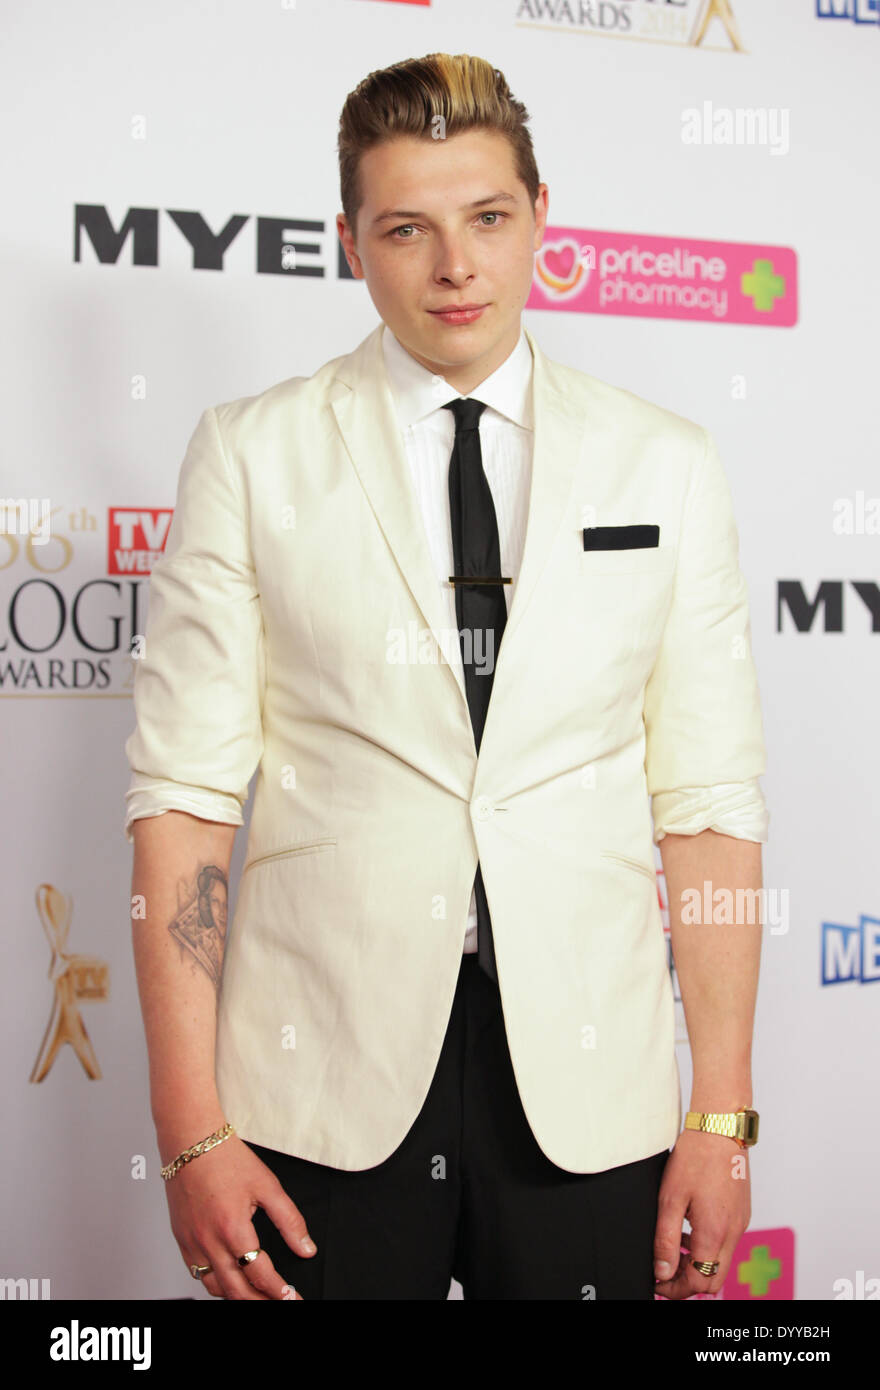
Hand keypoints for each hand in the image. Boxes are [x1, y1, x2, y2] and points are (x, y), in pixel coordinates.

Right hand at [164, 1136, 316, 1298]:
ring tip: (256, 1296)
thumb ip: (290, 1220)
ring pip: (214, 1287)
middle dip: (260, 1302)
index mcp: (232, 1228)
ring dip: (237, 1297)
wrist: (191, 1142)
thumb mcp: (267, 1185)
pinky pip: (197, 1273)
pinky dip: (215, 1283)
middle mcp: (208, 1241)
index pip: (259, 1274)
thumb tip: (306, 1248)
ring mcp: (191, 1242)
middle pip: (236, 1290)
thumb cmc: (226, 1158)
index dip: (279, 1290)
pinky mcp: (181, 1239)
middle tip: (279, 1302)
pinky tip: (228, 1279)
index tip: (292, 1297)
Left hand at [652, 1128, 749, 1298]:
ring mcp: (741, 1223)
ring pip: (721, 1262)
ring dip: (698, 1264)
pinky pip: (726, 1242)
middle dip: (688, 1282)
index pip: (699, 1281)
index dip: (676, 1289)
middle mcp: (733, 1232)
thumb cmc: (695, 1157)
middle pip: (714, 1278)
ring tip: (674, 1248)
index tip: (658, 1282)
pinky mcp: (742, 1213)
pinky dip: (708, 1246)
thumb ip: (666, 1240)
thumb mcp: (670, 1199)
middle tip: (665, 1272)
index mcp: (715, 1232)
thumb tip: (662, 1272)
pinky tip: (690, 1230)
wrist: (719, 1129)